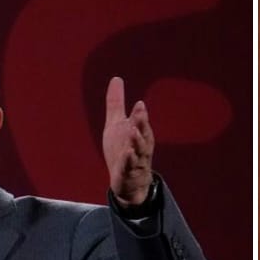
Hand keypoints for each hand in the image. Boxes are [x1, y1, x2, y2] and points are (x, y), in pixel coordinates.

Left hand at [102, 76, 154, 204]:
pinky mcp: (128, 172)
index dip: (139, 114)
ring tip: (133, 131)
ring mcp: (136, 160)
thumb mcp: (116, 124)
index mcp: (139, 132)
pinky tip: (127, 153)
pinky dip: (129, 160)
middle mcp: (140, 145)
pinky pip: (129, 166)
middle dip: (142, 123)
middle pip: (143, 133)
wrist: (128, 181)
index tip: (138, 103)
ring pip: (138, 149)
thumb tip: (116, 78)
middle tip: (140, 112)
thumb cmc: (123, 149)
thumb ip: (116, 102)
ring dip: (136, 140)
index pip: (140, 122)